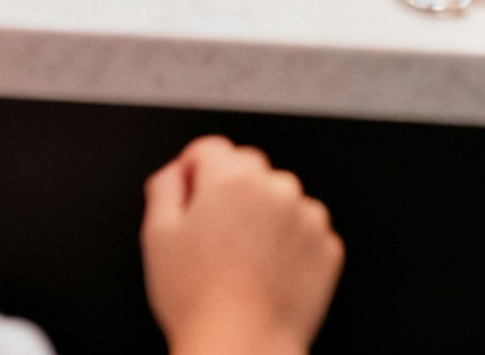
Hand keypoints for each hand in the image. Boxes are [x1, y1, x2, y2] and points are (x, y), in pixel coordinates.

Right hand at [141, 136, 343, 354]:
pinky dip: (291, 241)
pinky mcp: (327, 249)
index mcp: (231, 179)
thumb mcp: (157, 234)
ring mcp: (306, 219)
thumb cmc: (199, 300)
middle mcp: (274, 190)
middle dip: (231, 189)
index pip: (211, 149)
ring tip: (245, 257)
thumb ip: (164, 185)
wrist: (243, 351)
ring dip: (265, 213)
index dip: (195, 173)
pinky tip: (270, 270)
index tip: (193, 198)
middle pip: (249, 168)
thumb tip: (177, 171)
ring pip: (280, 196)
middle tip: (216, 234)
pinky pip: (306, 228)